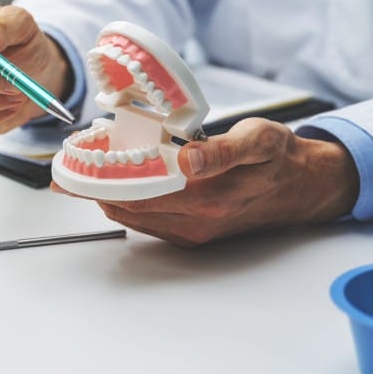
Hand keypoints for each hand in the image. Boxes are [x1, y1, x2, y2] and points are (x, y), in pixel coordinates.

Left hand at [53, 118, 359, 245]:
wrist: (305, 187)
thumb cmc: (279, 158)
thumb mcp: (257, 140)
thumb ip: (221, 150)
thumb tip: (188, 160)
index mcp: (207, 196)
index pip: (137, 191)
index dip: (101, 179)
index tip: (74, 166)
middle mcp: (196, 220)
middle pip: (128, 207)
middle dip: (95, 188)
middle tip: (67, 168)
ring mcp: (194, 230)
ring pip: (135, 216)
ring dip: (107, 197)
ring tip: (84, 174)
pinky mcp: (195, 233)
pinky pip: (149, 222)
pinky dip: (127, 204)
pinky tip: (118, 186)